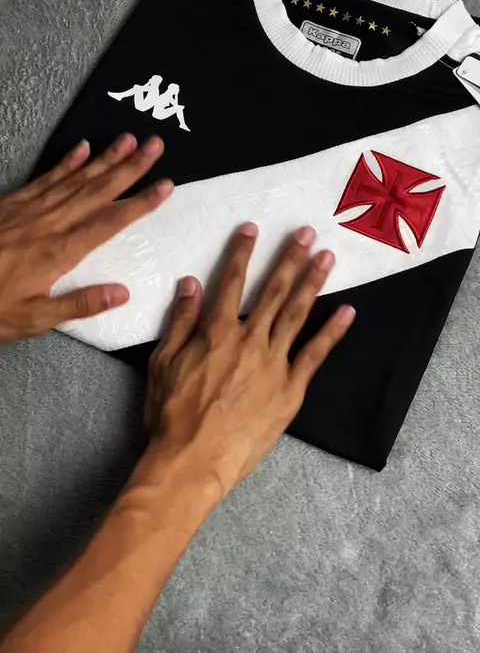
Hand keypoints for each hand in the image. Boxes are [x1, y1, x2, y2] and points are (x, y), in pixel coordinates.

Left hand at [0, 134, 172, 343]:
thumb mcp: (33, 319)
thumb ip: (80, 304)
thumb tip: (122, 292)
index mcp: (59, 252)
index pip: (110, 222)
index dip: (140, 203)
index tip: (165, 186)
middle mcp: (48, 224)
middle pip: (97, 190)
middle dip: (130, 167)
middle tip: (156, 146)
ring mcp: (29, 210)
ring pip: (75, 178)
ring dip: (105, 158)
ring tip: (129, 140)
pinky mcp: (11, 205)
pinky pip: (45, 178)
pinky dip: (66, 163)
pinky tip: (82, 148)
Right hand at [144, 223, 354, 500]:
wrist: (191, 461)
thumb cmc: (171, 416)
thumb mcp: (162, 364)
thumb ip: (180, 321)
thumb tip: (191, 283)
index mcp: (216, 333)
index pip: (230, 282)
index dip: (241, 252)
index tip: (253, 229)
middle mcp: (248, 340)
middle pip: (272, 291)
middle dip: (290, 258)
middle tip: (307, 233)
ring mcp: (273, 364)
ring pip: (296, 314)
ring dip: (312, 282)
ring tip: (327, 258)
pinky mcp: (290, 390)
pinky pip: (315, 355)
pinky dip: (332, 332)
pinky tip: (347, 312)